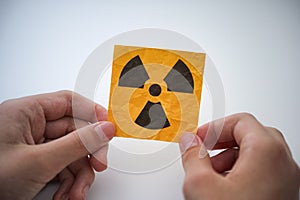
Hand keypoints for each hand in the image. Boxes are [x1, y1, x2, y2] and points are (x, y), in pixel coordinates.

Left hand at [0, 90, 115, 199]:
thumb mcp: (38, 162)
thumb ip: (76, 144)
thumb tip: (105, 129)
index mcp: (25, 112)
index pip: (69, 102)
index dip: (92, 113)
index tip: (108, 130)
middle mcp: (30, 126)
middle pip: (74, 131)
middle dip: (86, 154)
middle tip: (97, 166)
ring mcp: (33, 146)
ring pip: (70, 153)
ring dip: (78, 175)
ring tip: (75, 194)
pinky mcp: (35, 163)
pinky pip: (61, 167)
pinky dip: (68, 183)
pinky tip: (65, 196)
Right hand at [180, 113, 299, 199]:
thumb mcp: (201, 186)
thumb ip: (192, 156)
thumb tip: (189, 142)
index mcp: (267, 152)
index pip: (241, 121)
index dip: (215, 127)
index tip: (199, 138)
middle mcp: (282, 164)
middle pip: (252, 135)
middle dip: (224, 141)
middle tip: (206, 151)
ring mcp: (286, 181)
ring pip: (258, 154)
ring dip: (232, 157)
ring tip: (212, 174)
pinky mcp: (282, 194)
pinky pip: (263, 171)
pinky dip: (242, 171)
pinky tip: (226, 189)